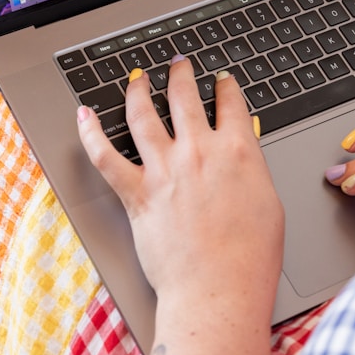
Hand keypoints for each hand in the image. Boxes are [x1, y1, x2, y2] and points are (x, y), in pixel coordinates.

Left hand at [77, 57, 283, 322]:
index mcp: (238, 151)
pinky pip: (105, 156)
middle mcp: (199, 151)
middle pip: (185, 97)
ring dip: (138, 89)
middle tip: (178, 64)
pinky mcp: (138, 193)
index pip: (231, 103)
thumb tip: (244, 155)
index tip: (222, 80)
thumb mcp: (269, 202)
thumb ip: (253, 170)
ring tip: (137, 77)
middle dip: (181, 75)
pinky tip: (84, 115)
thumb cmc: (250, 258)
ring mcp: (165, 169)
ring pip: (144, 114)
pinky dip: (91, 133)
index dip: (226, 87)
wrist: (219, 290)